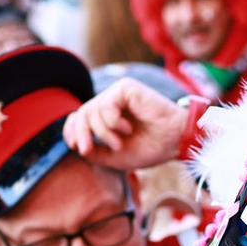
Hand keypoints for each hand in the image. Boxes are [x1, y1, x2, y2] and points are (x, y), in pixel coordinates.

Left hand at [62, 78, 186, 170]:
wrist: (175, 142)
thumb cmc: (151, 148)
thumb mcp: (116, 157)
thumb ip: (95, 152)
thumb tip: (76, 146)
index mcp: (108, 115)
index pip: (78, 116)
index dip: (71, 130)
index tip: (76, 146)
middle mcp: (111, 101)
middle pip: (81, 113)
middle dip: (81, 134)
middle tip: (88, 150)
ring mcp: (118, 93)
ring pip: (92, 111)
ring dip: (103, 133)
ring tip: (120, 142)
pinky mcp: (126, 88)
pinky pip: (106, 105)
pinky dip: (113, 122)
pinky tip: (127, 128)